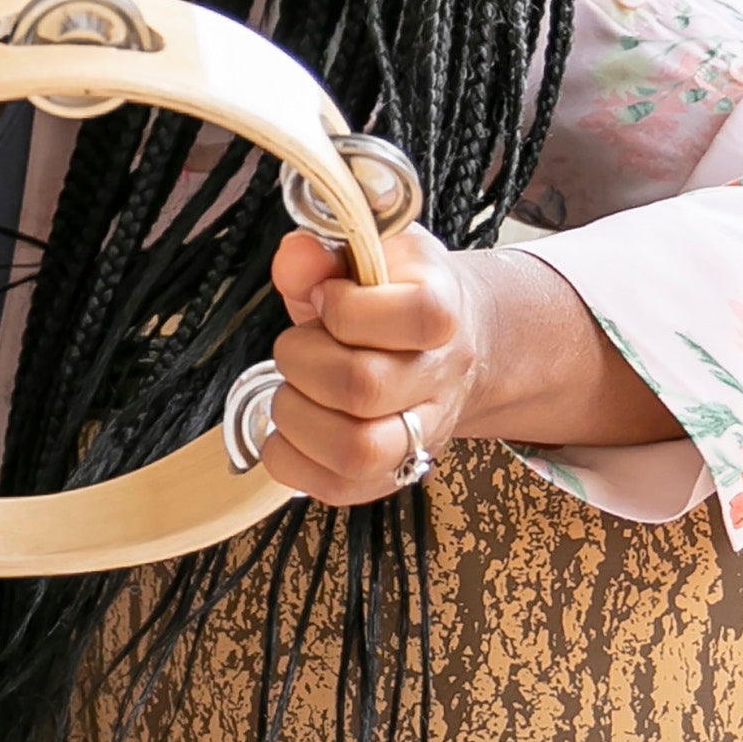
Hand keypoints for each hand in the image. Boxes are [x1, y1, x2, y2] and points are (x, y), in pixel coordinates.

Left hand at [258, 224, 486, 506]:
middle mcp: (440, 379)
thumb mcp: (368, 254)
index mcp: (443, 312)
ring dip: (296, 415)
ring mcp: (421, 434)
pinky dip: (292, 458)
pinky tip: (292, 425)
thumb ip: (324, 253)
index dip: (346, 307)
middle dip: (302, 361)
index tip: (323, 297)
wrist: (450, 342)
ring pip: (356, 451)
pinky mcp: (390, 474)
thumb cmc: (398, 293)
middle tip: (297, 346)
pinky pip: (337, 488)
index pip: (416, 317)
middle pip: (366, 387)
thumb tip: (297, 255)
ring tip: (293, 389)